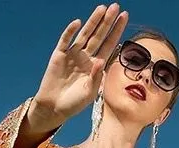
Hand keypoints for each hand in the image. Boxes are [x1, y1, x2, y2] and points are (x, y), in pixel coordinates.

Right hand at [28, 4, 128, 131]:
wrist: (54, 107)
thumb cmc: (74, 103)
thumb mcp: (89, 93)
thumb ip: (96, 78)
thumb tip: (101, 61)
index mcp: (96, 65)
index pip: (109, 45)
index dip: (116, 31)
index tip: (124, 17)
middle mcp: (86, 56)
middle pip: (99, 36)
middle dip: (107, 22)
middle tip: (116, 7)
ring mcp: (73, 54)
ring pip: (85, 34)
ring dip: (93, 22)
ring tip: (102, 8)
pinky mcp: (59, 54)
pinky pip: (66, 40)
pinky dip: (70, 31)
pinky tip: (78, 23)